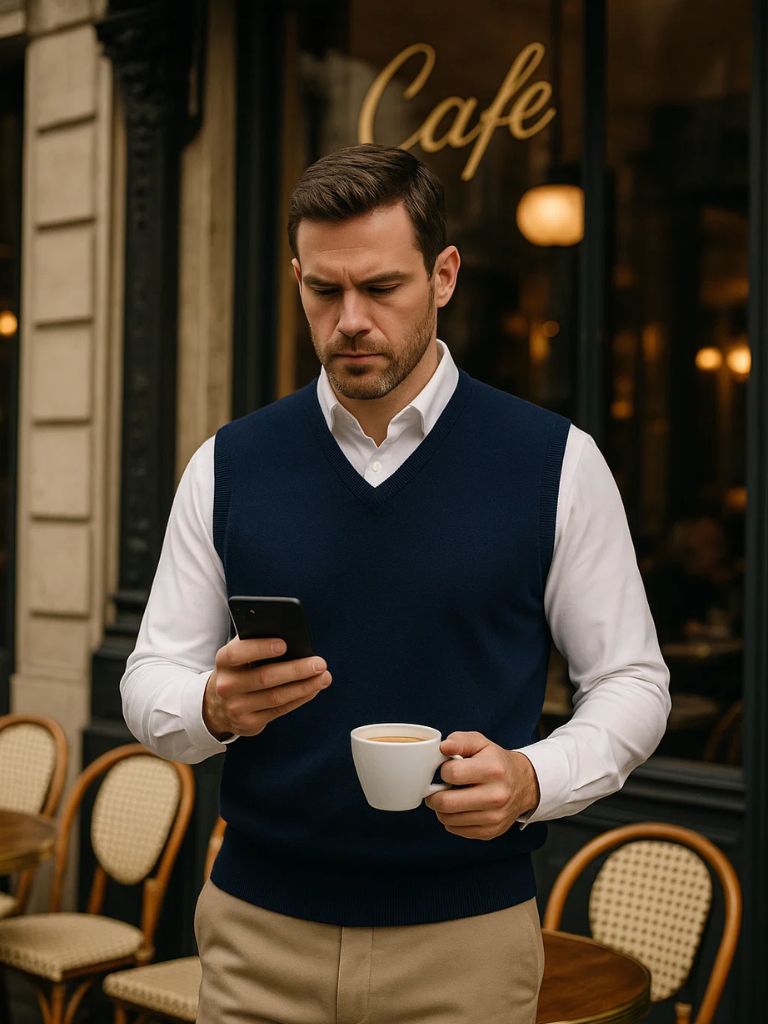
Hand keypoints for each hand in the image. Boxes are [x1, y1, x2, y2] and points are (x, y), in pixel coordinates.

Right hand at [203, 637, 331, 739]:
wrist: (217, 705)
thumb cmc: (239, 670)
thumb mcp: (239, 656)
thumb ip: (257, 644)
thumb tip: (293, 639)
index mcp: (224, 662)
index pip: (238, 653)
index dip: (260, 648)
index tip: (284, 644)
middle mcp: (227, 686)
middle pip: (264, 677)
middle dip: (296, 670)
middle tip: (319, 663)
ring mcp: (237, 707)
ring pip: (276, 697)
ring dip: (304, 686)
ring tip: (323, 677)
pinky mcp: (249, 723)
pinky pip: (280, 710)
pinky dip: (300, 698)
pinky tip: (314, 689)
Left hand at [425, 732, 539, 840]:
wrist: (523, 784)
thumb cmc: (496, 762)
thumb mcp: (480, 743)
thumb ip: (459, 740)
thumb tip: (443, 748)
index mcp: (492, 770)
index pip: (451, 774)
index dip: (443, 771)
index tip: (448, 770)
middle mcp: (496, 796)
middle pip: (446, 803)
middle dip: (434, 795)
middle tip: (438, 788)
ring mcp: (494, 817)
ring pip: (447, 819)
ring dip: (442, 808)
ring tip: (451, 797)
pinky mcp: (490, 832)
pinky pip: (455, 830)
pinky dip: (451, 819)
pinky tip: (460, 808)